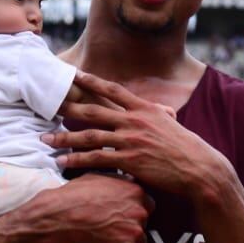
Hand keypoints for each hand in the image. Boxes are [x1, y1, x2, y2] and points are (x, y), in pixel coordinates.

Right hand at [37, 173, 152, 242]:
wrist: (62, 216)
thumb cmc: (76, 195)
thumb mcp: (100, 177)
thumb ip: (118, 183)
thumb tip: (123, 183)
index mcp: (136, 192)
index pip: (147, 203)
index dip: (135, 208)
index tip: (125, 212)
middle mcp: (140, 212)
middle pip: (143, 221)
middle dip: (131, 223)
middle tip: (113, 224)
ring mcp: (134, 232)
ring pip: (137, 239)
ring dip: (126, 238)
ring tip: (106, 235)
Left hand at [43, 70, 228, 196]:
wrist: (198, 167)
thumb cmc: (187, 147)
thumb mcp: (173, 124)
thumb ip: (162, 115)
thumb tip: (163, 111)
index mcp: (144, 109)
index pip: (113, 90)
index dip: (92, 81)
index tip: (74, 75)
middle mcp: (134, 121)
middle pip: (93, 111)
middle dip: (68, 108)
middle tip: (48, 107)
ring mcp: (130, 140)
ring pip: (89, 136)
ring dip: (64, 138)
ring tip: (45, 140)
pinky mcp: (129, 160)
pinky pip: (96, 159)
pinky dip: (77, 160)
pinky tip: (62, 162)